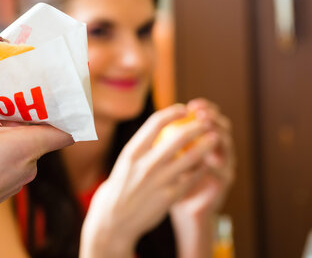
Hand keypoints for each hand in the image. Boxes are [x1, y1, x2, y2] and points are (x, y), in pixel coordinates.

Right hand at [0, 51, 72, 256]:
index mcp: (26, 147)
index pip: (66, 130)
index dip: (65, 110)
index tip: (56, 92)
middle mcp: (28, 166)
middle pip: (40, 132)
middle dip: (27, 110)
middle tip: (12, 88)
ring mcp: (16, 179)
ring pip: (23, 145)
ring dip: (11, 126)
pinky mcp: (1, 187)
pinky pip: (10, 159)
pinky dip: (1, 143)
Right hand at [80, 104, 218, 257]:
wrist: (113, 220)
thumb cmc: (120, 187)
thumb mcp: (125, 162)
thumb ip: (142, 147)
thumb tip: (160, 128)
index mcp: (132, 152)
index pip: (156, 123)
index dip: (173, 112)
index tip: (184, 109)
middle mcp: (146, 164)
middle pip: (179, 137)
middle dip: (197, 126)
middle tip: (206, 121)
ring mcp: (159, 181)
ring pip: (191, 158)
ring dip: (206, 145)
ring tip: (214, 138)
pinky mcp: (169, 197)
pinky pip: (192, 179)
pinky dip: (201, 169)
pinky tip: (206, 165)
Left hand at [171, 98, 234, 219]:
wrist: (179, 207)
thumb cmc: (168, 178)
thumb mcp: (164, 156)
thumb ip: (166, 139)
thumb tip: (158, 117)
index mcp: (205, 138)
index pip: (209, 116)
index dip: (204, 108)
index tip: (191, 105)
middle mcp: (218, 149)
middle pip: (222, 127)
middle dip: (213, 119)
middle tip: (202, 114)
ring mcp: (224, 166)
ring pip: (227, 147)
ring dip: (218, 138)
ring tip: (208, 131)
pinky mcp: (223, 184)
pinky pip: (221, 173)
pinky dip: (214, 166)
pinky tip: (207, 161)